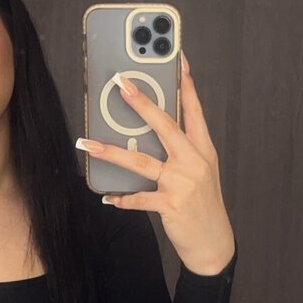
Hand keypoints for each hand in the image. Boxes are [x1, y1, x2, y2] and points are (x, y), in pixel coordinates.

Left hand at [76, 51, 235, 274]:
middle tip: (120, 84)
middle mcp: (194, 161)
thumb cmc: (203, 205)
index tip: (178, 59)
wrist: (214, 243)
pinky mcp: (171, 205)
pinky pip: (139, 198)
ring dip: (110, 151)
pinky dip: (122, 198)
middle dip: (140, 102)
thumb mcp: (201, 172)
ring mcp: (182, 183)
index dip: (186, 84)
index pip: (194, 110)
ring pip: (141, 161)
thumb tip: (150, 133)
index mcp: (203, 149)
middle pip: (164, 125)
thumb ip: (181, 151)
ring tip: (87, 143)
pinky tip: (108, 196)